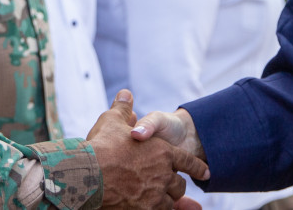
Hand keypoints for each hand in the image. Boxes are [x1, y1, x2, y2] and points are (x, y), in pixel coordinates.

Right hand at [89, 90, 208, 209]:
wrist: (86, 175)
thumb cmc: (100, 147)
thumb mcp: (112, 121)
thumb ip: (122, 108)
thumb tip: (125, 94)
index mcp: (162, 151)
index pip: (187, 162)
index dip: (197, 167)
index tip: (206, 171)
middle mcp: (163, 174)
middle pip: (178, 185)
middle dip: (176, 186)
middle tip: (171, 187)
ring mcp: (154, 195)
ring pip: (169, 202)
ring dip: (166, 201)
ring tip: (160, 200)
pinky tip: (154, 208)